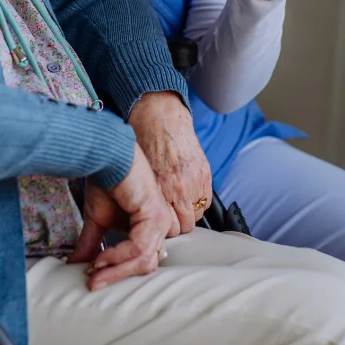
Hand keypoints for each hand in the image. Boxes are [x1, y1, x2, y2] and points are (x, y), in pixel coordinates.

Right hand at [67, 143, 170, 290]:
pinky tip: (100, 259)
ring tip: (93, 273)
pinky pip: (138, 247)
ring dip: (115, 269)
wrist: (106, 156)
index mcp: (151, 227)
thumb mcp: (98, 220)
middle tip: (93, 282)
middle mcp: (162, 226)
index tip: (94, 279)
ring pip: (143, 259)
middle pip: (145, 265)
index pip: (142, 260)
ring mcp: (161, 221)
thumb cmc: (107, 181)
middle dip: (118, 276)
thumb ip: (92, 244)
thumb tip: (76, 267)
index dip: (119, 272)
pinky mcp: (154, 216)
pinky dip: (117, 256)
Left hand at [128, 91, 211, 235]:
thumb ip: (146, 195)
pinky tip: (189, 192)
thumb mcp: (138, 172)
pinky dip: (200, 199)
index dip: (165, 228)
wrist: (159, 116)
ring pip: (198, 214)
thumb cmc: (143, 140)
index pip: (170, 228)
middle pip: (186, 225)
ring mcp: (194, 180)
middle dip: (178, 223)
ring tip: (179, 202)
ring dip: (190, 212)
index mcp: (159, 188)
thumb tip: (148, 214)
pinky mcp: (205, 172)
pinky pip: (207, 199)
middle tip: (171, 214)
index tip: (161, 223)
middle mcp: (178, 187)